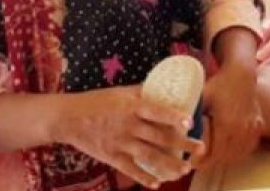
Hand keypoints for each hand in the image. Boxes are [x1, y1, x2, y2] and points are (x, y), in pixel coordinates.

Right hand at [54, 85, 199, 187]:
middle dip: (182, 144)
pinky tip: (158, 183)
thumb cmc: (97, 101)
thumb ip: (142, 92)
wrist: (69, 118)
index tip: (189, 122)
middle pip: (160, 137)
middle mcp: (129, 125)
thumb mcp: (121, 92)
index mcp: (132, 106)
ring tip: (185, 169)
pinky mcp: (112, 156)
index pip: (156, 111)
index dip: (173, 117)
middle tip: (200, 149)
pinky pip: (131, 169)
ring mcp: (120, 143)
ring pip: (150, 156)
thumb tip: (164, 87)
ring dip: (169, 164)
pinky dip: (144, 177)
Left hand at [196, 61, 262, 167]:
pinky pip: (248, 147)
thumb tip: (177, 134)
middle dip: (212, 162)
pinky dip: (238, 152)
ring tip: (212, 158)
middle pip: (225, 157)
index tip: (192, 163)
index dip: (203, 162)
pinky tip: (229, 150)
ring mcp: (252, 128)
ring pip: (238, 154)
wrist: (242, 74)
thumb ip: (191, 117)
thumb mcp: (201, 99)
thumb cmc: (218, 85)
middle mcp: (241, 129)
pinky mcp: (258, 126)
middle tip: (200, 162)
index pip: (214, 155)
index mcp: (226, 125)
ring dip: (225, 159)